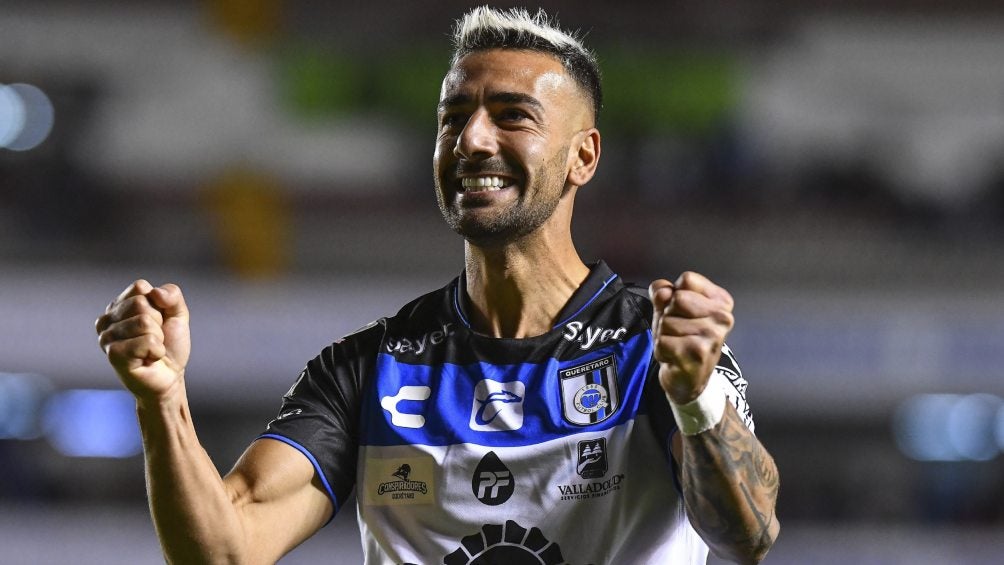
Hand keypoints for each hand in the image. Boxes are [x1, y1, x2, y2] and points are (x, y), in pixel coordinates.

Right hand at [95, 280, 190, 402]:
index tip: (158, 321)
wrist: (170, 376)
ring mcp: (107, 338)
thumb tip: (155, 292)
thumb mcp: (177, 314)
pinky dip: (157, 350)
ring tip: (151, 349)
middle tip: (155, 339)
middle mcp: (106, 320)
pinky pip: (147, 341)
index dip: (158, 304)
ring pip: (145, 322)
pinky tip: (148, 359)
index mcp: (118, 306)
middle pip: (141, 303)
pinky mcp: (114, 354)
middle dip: (158, 323)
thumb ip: (172, 295)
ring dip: (158, 339)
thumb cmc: (170, 345)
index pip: (140, 287)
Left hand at [649, 272, 733, 403]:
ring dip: (663, 335)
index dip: (674, 295)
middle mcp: (723, 317)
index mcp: (721, 301)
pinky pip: (662, 341)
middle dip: (667, 316)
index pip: (687, 280)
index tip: (681, 313)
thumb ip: (663, 293)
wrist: (688, 379)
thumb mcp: (669, 310)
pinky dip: (661, 350)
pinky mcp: (698, 354)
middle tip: (677, 332)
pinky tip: (674, 357)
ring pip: (667, 321)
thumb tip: (662, 291)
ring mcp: (713, 336)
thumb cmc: (681, 339)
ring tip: (676, 345)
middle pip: (676, 299)